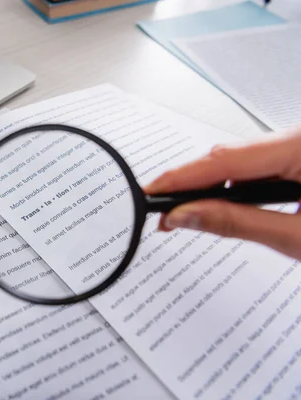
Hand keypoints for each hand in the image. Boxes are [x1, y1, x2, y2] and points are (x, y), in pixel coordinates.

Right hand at [145, 129, 300, 259]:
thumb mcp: (297, 237)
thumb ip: (239, 223)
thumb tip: (188, 215)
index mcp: (300, 147)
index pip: (225, 159)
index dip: (181, 178)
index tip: (151, 192)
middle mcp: (297, 140)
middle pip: (229, 158)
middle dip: (192, 187)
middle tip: (163, 213)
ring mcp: (296, 148)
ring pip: (240, 164)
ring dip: (212, 191)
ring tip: (187, 216)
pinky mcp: (297, 160)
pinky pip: (256, 169)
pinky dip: (234, 190)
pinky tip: (219, 207)